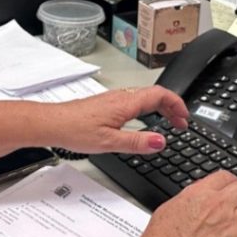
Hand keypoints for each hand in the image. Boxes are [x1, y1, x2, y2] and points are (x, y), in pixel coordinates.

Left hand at [47, 86, 188, 155]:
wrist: (52, 123)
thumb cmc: (75, 130)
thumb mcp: (110, 142)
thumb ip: (137, 142)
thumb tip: (161, 142)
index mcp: (125, 103)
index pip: (160, 95)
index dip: (177, 105)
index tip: (185, 118)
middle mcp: (120, 97)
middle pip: (154, 94)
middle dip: (171, 107)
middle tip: (180, 123)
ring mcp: (112, 99)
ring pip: (143, 97)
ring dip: (159, 108)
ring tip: (167, 122)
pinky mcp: (105, 104)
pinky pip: (132, 101)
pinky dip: (146, 109)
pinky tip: (142, 121)